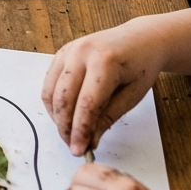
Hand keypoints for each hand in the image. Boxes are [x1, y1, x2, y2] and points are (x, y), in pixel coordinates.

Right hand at [42, 20, 163, 154]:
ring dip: (56, 117)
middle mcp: (81, 53)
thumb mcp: (133, 96)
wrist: (140, 39)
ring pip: (50, 92)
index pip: (86, 104)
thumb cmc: (141, 66)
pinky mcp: (61, 53)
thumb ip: (108, 117)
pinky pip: (49, 82)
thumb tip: (90, 140)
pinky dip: (53, 103)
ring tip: (68, 133)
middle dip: (65, 127)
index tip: (80, 150)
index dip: (81, 131)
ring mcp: (68, 51)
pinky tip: (64, 115)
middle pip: (63, 99)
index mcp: (105, 62)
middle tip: (73, 145)